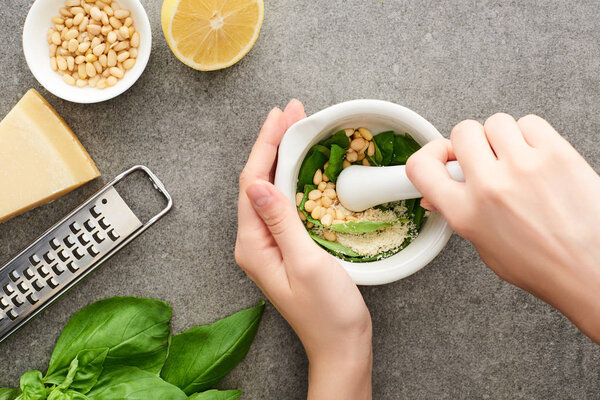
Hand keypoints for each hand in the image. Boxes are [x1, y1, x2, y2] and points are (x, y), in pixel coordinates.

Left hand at [235, 100, 371, 398]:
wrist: (341, 344)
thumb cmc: (328, 312)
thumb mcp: (306, 262)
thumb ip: (281, 221)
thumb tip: (258, 183)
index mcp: (253, 244)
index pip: (252, 183)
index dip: (266, 145)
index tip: (281, 116)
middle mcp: (255, 242)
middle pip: (258, 181)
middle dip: (273, 143)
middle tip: (291, 112)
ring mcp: (269, 244)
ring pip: (270, 189)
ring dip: (282, 156)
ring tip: (295, 127)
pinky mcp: (285, 246)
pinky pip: (283, 203)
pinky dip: (292, 177)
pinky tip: (301, 164)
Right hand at [407, 113, 599, 342]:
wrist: (593, 271)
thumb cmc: (544, 266)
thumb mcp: (486, 248)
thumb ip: (459, 214)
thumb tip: (437, 194)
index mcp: (466, 214)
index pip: (421, 167)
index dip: (428, 154)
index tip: (440, 156)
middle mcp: (490, 187)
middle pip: (462, 132)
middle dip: (470, 143)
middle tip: (483, 158)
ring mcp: (524, 166)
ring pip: (496, 122)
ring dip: (501, 137)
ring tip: (515, 159)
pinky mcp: (557, 154)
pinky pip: (530, 122)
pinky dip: (530, 135)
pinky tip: (536, 156)